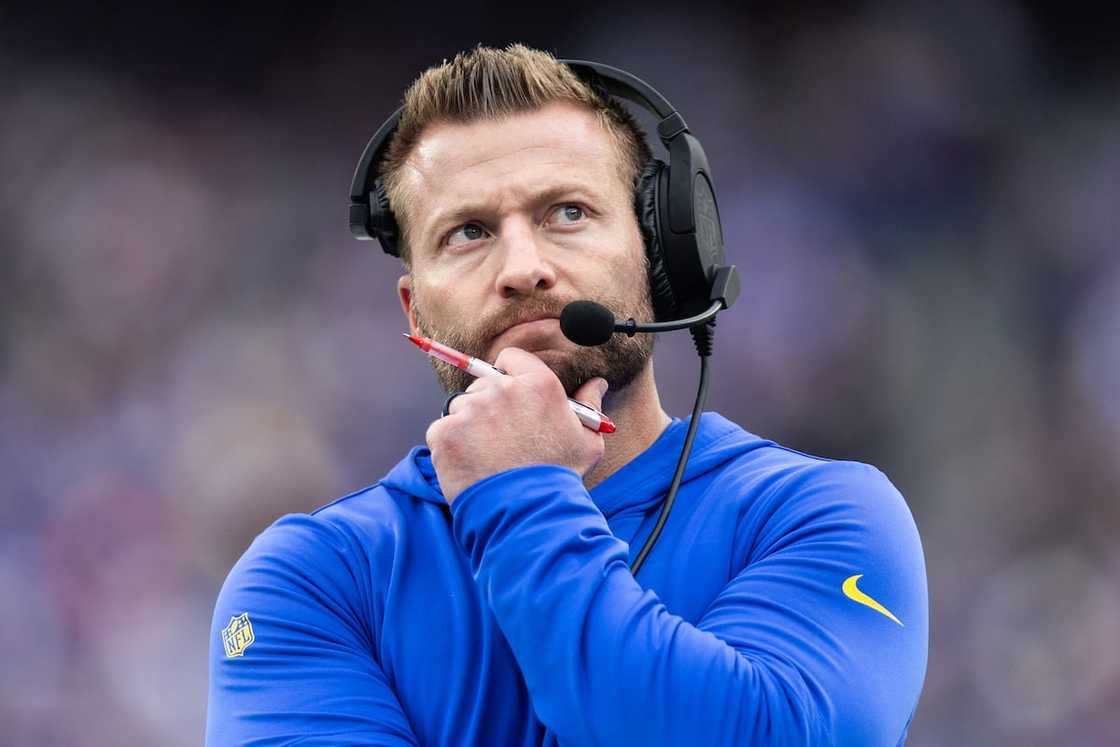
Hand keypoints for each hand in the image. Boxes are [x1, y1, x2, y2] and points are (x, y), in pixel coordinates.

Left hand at [426, 347, 607, 502]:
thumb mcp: (587, 441)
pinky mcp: (445, 432)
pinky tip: (469, 465)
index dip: (509, 376)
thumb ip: (589, 406)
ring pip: (461, 408)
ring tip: (486, 456)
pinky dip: (450, 445)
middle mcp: (502, 390)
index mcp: (537, 384)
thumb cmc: (558, 478)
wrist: (526, 514)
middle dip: (489, 407)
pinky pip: (442, 430)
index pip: (510, 358)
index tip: (510, 397)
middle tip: (501, 438)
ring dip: (469, 426)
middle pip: (484, 385)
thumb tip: (596, 384)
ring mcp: (470, 409)